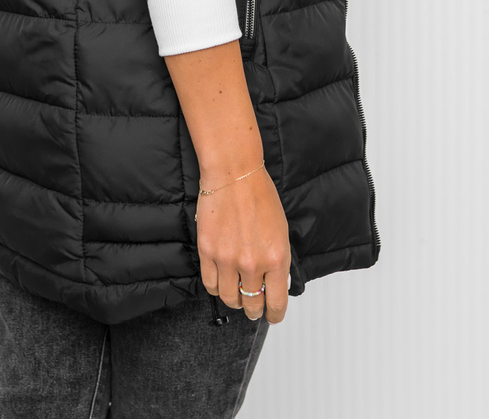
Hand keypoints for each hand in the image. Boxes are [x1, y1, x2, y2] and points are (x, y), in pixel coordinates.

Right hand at [195, 163, 290, 323]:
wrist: (234, 173)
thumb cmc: (259, 195)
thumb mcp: (280, 232)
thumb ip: (277, 261)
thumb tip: (272, 284)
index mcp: (276, 258)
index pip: (276, 303)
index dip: (274, 315)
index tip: (272, 316)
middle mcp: (252, 264)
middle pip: (251, 305)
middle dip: (253, 308)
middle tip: (252, 305)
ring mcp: (227, 259)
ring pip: (229, 298)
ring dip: (233, 298)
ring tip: (235, 291)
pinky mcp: (207, 252)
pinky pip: (210, 284)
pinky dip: (216, 286)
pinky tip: (220, 279)